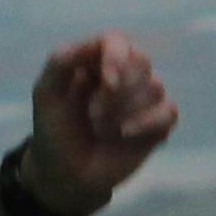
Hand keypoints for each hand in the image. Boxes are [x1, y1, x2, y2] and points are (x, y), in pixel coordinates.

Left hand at [22, 32, 176, 215]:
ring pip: (156, 87)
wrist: (65, 174)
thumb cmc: (54, 130)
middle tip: (92, 115)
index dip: (117, 57)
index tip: (106, 80)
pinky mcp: (158, 125)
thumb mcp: (46, 92)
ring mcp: (144, 99)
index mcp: (98, 61)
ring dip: (125, 111)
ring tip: (101, 130)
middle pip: (142, 62)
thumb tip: (96, 44)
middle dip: (118, 91)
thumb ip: (62, 60)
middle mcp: (125, 75)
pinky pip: (169, 111)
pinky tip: (125, 135)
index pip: (117, 42)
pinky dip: (148, 123)